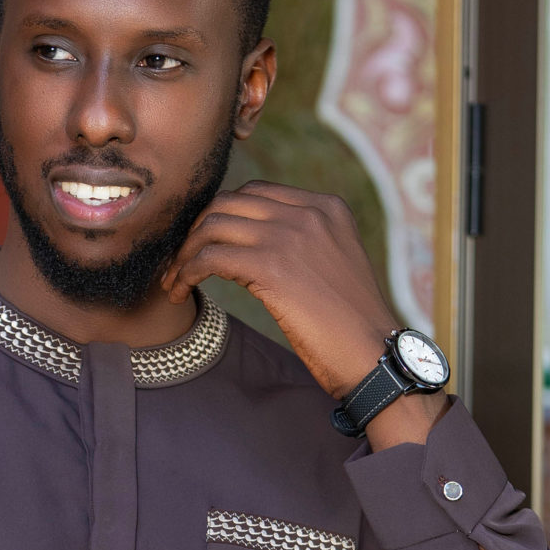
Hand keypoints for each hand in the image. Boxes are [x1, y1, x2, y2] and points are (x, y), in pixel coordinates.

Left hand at [163, 182, 447, 447]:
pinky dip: (188, 271)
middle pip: (228, 203)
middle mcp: (309, 211)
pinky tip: (183, 290)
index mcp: (326, 206)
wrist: (374, 355)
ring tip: (175, 282)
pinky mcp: (272, 265)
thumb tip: (256, 246)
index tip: (202, 247)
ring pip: (213, 226)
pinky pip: (210, 256)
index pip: (255, 194)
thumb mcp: (334, 266)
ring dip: (184, 254)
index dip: (221, 218)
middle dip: (196, 231)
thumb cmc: (351, 326)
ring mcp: (291, 235)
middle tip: (179, 265)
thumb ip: (304, 244)